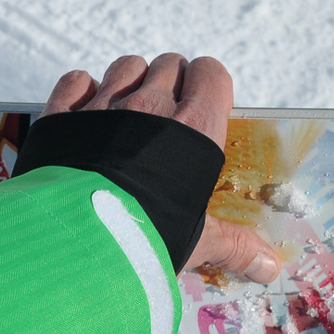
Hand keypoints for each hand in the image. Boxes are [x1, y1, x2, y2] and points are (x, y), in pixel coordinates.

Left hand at [41, 54, 280, 284]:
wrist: (78, 238)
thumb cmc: (148, 235)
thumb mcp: (197, 242)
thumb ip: (233, 245)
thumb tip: (270, 267)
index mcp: (193, 127)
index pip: (211, 75)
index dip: (210, 86)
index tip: (206, 107)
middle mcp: (150, 105)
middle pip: (170, 66)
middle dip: (173, 83)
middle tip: (169, 119)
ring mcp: (104, 105)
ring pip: (127, 66)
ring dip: (131, 81)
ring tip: (130, 115)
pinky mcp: (63, 115)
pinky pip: (76, 81)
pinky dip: (82, 91)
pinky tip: (87, 114)